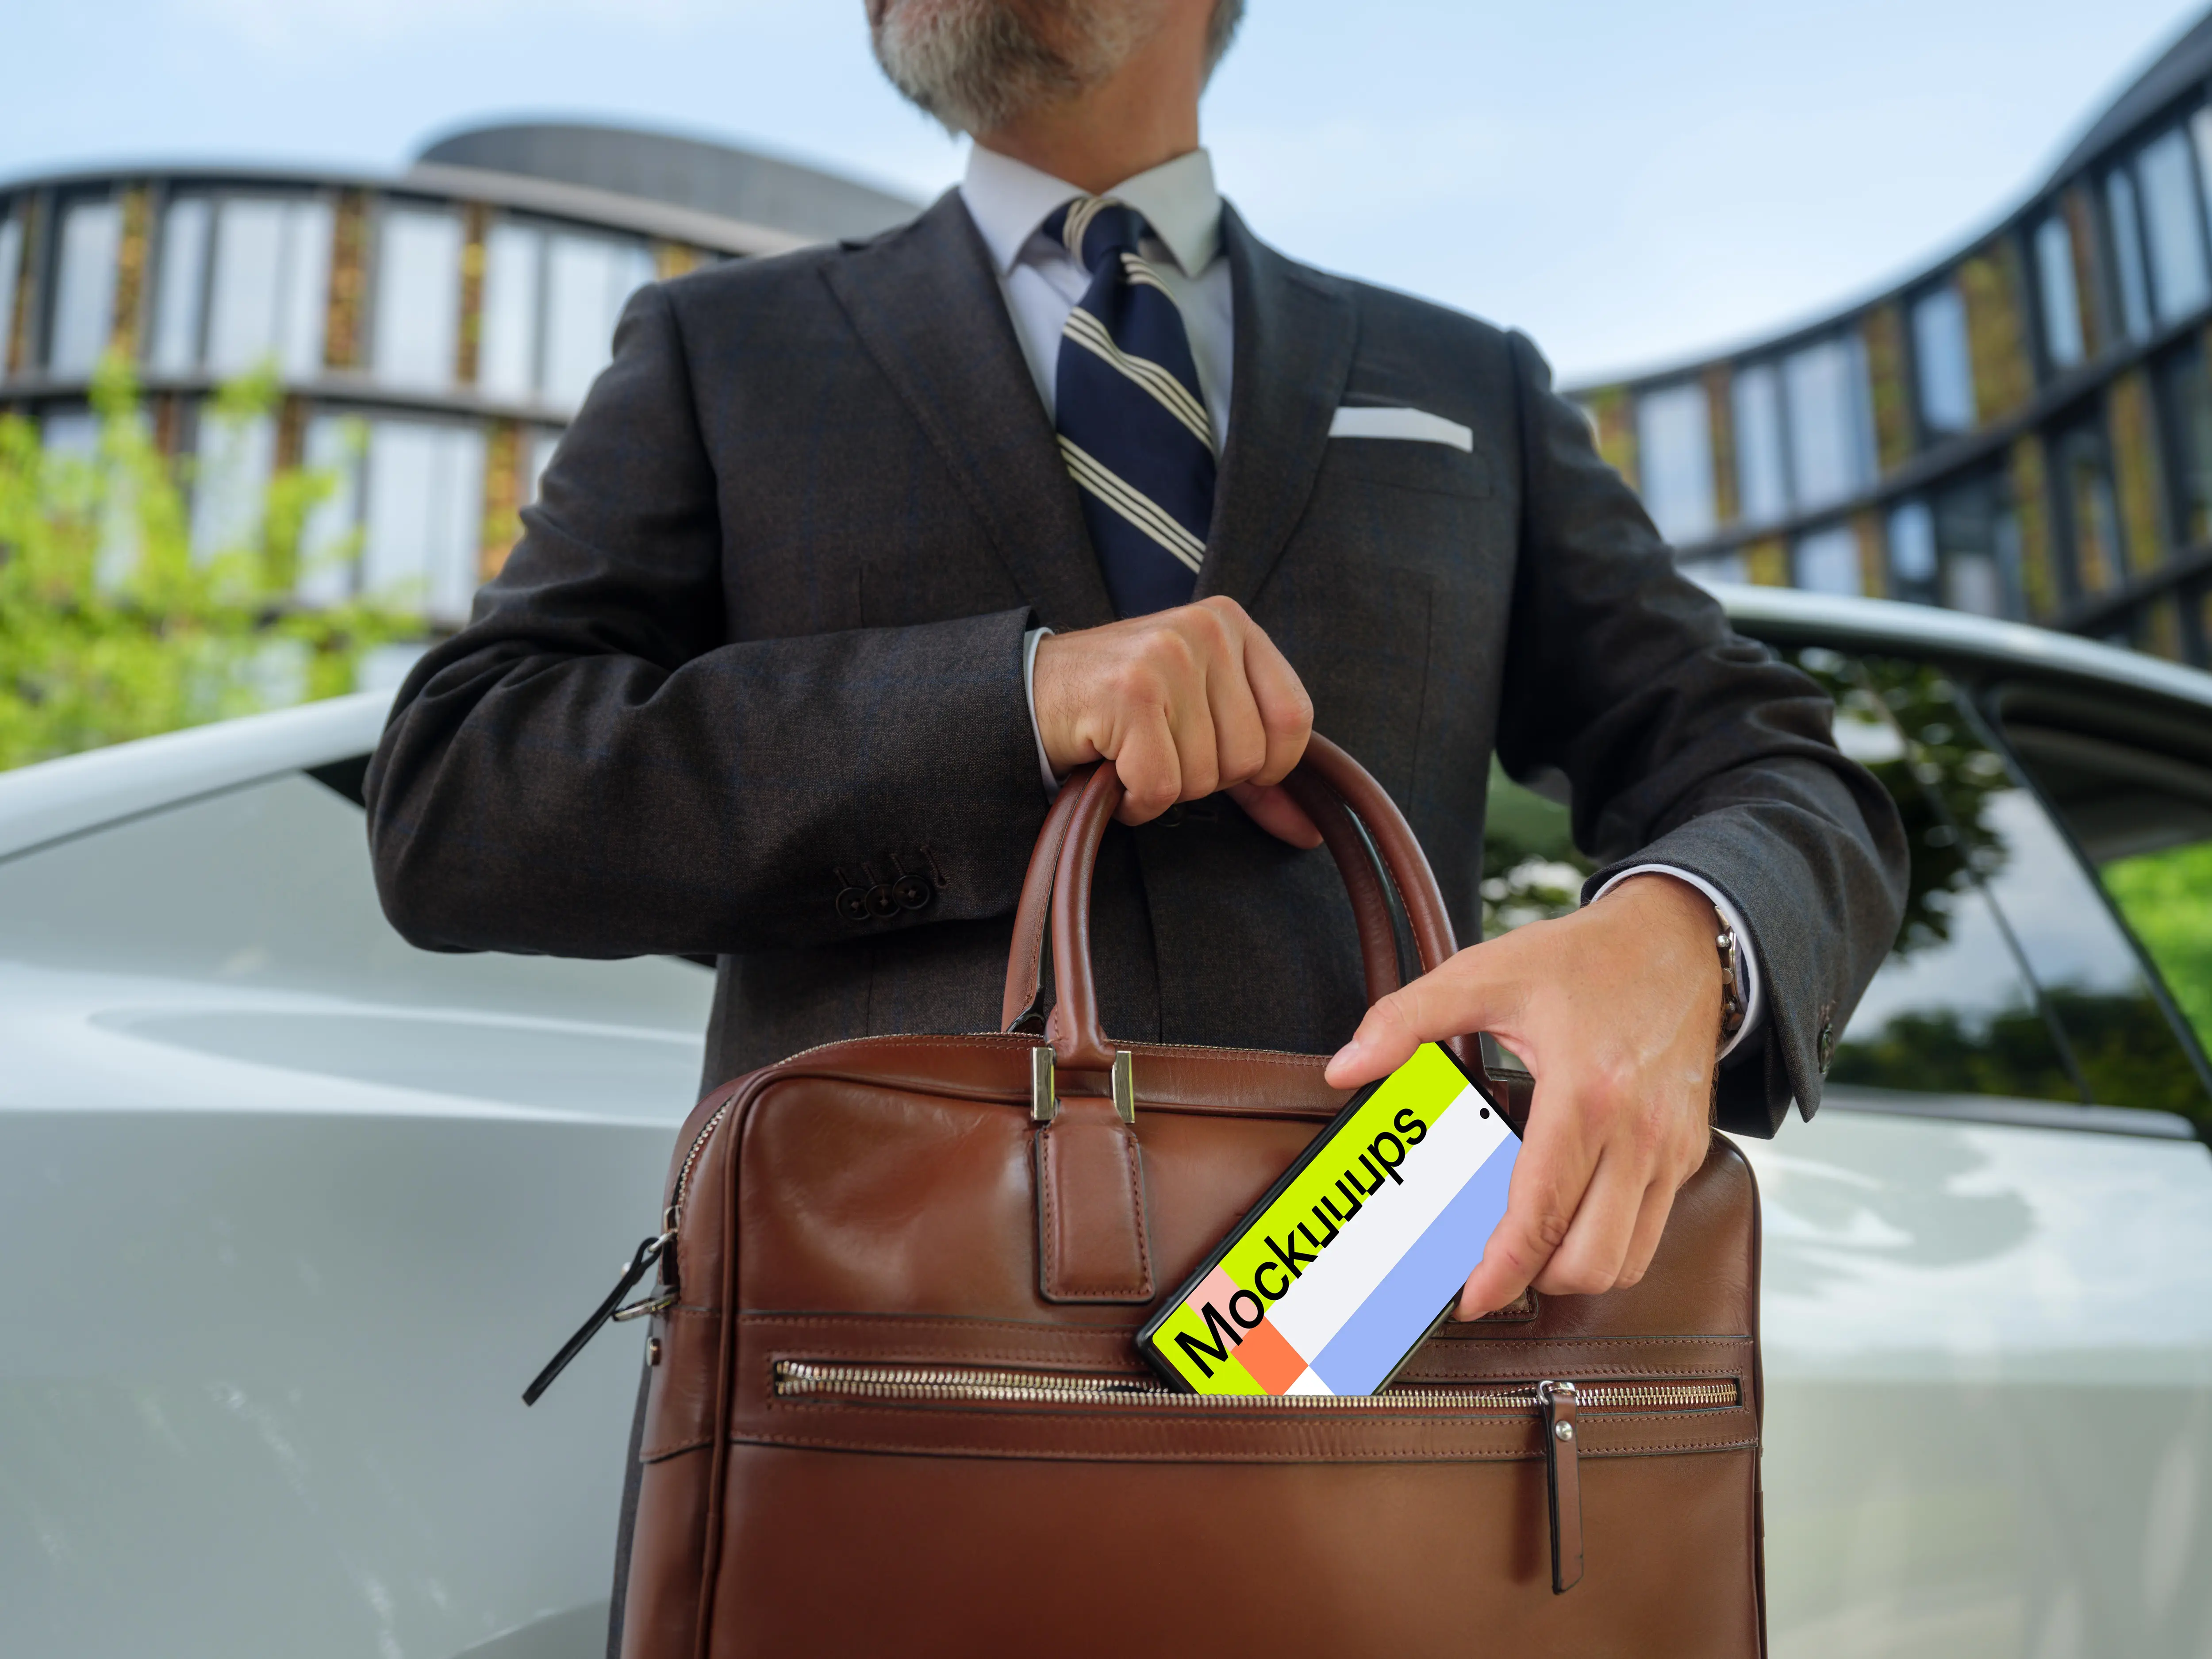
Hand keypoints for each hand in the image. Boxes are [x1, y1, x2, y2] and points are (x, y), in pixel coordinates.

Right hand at [1032, 597, 1319, 846]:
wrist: (1029, 693)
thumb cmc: (1123, 709)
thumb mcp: (1201, 717)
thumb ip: (1260, 768)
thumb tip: (1309, 830)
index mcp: (1231, 622)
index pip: (1294, 717)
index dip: (1269, 765)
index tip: (1230, 768)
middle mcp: (1205, 629)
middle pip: (1249, 756)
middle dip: (1205, 777)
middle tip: (1161, 751)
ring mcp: (1166, 657)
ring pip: (1204, 777)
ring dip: (1165, 788)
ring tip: (1133, 755)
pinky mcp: (1129, 694)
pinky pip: (1161, 787)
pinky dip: (1136, 802)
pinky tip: (1115, 774)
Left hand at [1324, 875, 1721, 1316]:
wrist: (1676, 940)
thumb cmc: (1583, 959)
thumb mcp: (1484, 972)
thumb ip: (1405, 1019)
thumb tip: (1345, 1067)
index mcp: (1586, 1092)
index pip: (1542, 1212)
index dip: (1501, 1270)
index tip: (1469, 1299)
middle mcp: (1639, 1131)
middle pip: (1592, 1259)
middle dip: (1535, 1280)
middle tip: (1491, 1269)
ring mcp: (1671, 1147)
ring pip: (1629, 1260)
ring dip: (1575, 1270)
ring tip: (1528, 1250)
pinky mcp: (1687, 1151)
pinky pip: (1653, 1232)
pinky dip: (1610, 1244)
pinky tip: (1571, 1218)